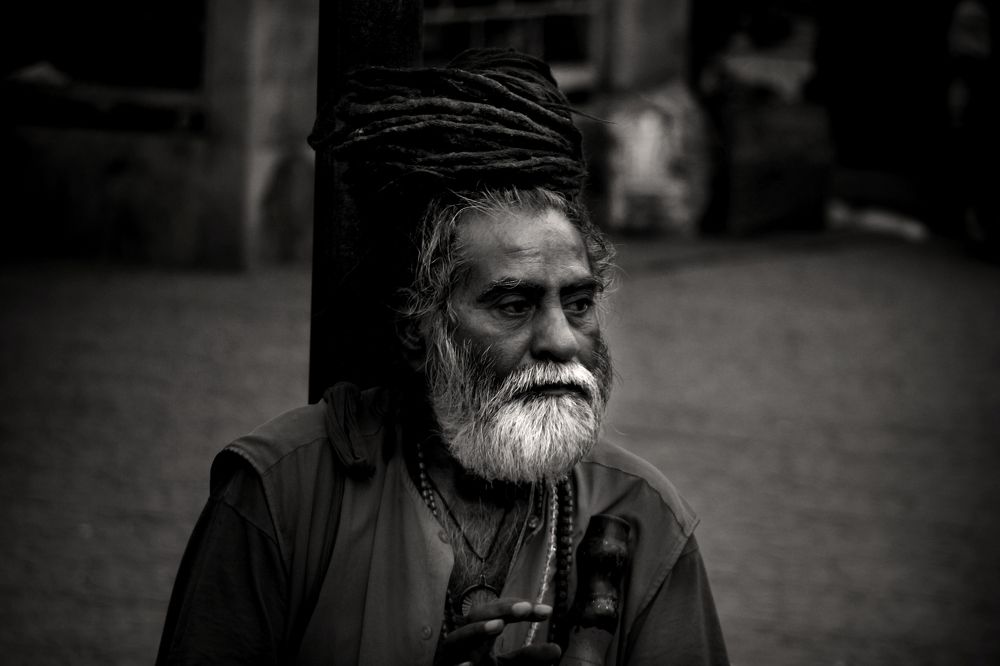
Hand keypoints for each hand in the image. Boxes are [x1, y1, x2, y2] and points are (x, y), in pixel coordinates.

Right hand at [437, 598, 561, 665]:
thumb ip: (527, 658)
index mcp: (480, 633)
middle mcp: (464, 640)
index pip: (500, 611)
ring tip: (499, 625)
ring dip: (477, 630)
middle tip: (526, 609)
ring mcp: (451, 656)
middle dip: (501, 610)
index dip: (520, 607)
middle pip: (476, 615)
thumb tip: (557, 649)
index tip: (547, 611)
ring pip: (457, 639)